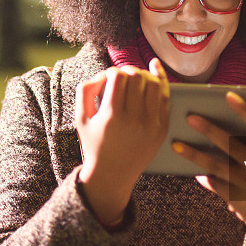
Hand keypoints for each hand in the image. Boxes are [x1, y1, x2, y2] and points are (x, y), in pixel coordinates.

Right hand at [75, 59, 168, 225]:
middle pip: (137, 77)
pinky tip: (154, 72)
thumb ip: (85, 91)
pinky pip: (165, 98)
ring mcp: (151, 124)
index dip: (112, 72)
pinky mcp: (161, 128)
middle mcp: (133, 119)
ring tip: (136, 79)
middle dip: (129, 71)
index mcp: (111, 115)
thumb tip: (103, 73)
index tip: (109, 79)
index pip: (118, 76)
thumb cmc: (94, 144)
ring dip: (144, 76)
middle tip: (123, 77)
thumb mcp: (81, 119)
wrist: (113, 174)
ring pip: (154, 84)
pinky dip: (160, 83)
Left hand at [172, 91, 245, 245]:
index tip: (228, 95)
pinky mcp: (236, 198)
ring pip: (216, 166)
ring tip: (175, 144)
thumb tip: (215, 122)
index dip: (244, 109)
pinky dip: (201, 175)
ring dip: (194, 154)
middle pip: (231, 145)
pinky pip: (213, 183)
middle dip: (209, 130)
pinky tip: (190, 168)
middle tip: (189, 117)